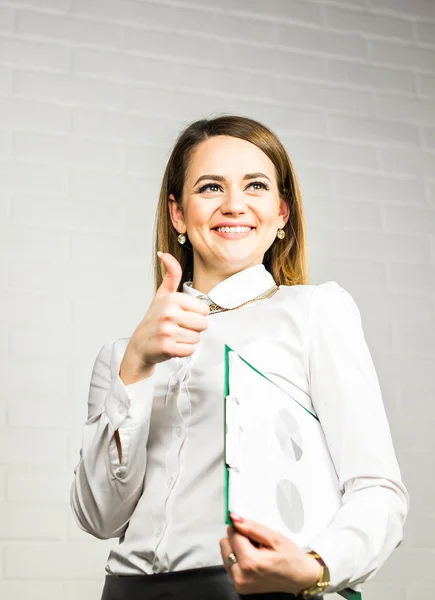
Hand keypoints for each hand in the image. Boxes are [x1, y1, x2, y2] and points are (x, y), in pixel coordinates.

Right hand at [120, 252, 208, 383]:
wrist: (140, 345)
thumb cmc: (154, 320)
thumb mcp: (162, 295)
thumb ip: (171, 275)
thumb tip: (164, 254)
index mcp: (172, 298)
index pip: (204, 310)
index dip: (196, 315)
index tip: (183, 316)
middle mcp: (169, 313)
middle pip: (203, 324)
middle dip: (194, 329)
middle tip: (179, 328)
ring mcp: (167, 331)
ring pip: (197, 338)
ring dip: (188, 340)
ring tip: (175, 336)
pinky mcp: (167, 347)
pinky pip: (190, 350)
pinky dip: (184, 351)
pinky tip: (173, 346)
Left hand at [219, 514, 320, 595]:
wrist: (300, 578)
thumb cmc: (291, 558)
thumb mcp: (275, 537)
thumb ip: (252, 527)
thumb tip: (235, 519)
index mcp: (250, 563)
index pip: (233, 535)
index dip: (242, 528)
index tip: (250, 527)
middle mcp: (241, 576)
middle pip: (225, 544)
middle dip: (238, 539)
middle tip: (256, 542)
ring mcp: (239, 583)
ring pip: (226, 553)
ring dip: (237, 548)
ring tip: (256, 552)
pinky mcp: (239, 587)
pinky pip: (229, 564)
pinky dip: (239, 558)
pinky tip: (253, 559)